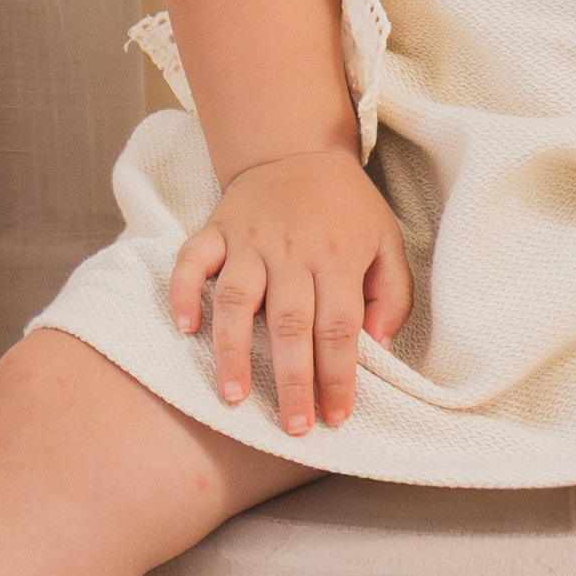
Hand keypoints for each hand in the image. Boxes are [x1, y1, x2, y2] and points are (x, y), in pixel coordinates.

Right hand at [168, 148, 413, 436]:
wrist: (301, 148)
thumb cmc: (347, 208)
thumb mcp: (388, 242)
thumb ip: (392, 295)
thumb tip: (379, 348)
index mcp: (339, 256)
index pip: (340, 327)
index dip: (339, 375)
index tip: (336, 417)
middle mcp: (293, 250)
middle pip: (292, 323)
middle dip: (293, 379)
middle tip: (292, 427)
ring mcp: (250, 239)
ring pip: (237, 298)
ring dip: (233, 349)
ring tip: (234, 396)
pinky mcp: (217, 227)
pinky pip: (192, 260)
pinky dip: (183, 292)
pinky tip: (183, 328)